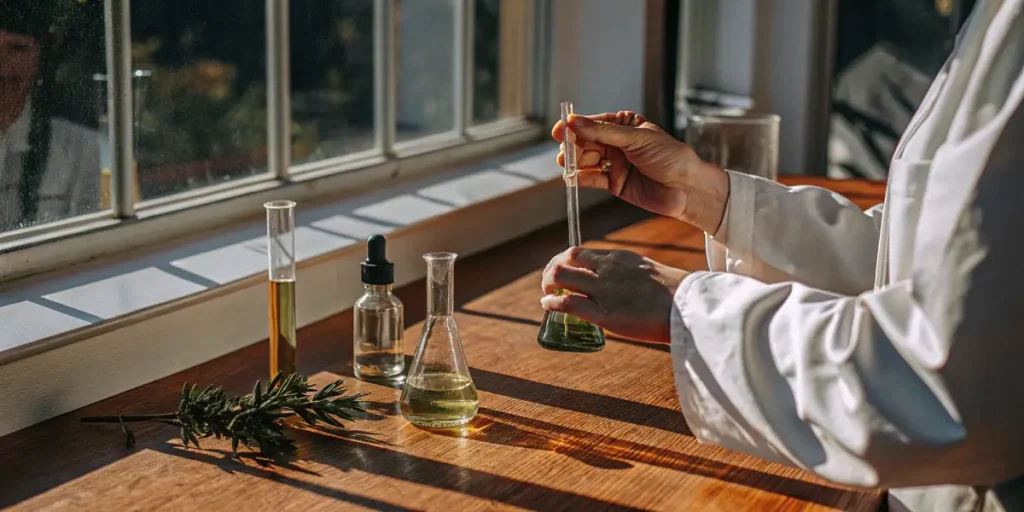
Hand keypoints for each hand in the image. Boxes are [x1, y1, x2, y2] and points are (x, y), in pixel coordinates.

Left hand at [540, 247, 688, 343]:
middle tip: (548, 285)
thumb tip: (622, 288)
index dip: (562, 263)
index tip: (560, 273)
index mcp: (619, 258)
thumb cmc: (676, 295)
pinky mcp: (604, 313)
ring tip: (546, 295)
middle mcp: (607, 269)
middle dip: (550, 272)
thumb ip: (630, 275)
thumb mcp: (649, 272)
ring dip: (547, 285)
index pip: (579, 253)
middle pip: (564, 260)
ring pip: (560, 276)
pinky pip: (568, 303)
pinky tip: (548, 307)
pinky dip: (552, 303)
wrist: (688, 307)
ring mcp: (604, 290)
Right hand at [553, 111, 729, 234]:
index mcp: (624, 125)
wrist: (687, 188)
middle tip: (563, 151)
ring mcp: (614, 163)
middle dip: (573, 146)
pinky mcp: (614, 183)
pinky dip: (580, 178)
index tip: (560, 130)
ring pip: (586, 161)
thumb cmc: (671, 157)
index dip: (575, 126)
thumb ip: (604, 132)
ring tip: (566, 164)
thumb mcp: (637, 139)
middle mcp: (617, 143)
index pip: (593, 123)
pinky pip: (592, 179)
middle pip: (586, 142)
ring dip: (574, 162)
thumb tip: (576, 122)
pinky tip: (572, 178)